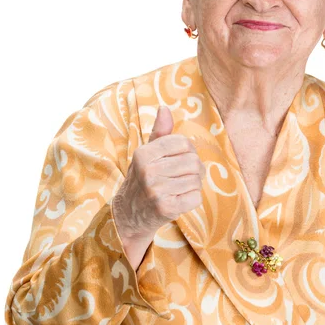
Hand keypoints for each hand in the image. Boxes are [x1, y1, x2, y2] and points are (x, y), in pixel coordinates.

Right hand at [112, 105, 205, 268]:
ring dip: (193, 186)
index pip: (184, 143)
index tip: (181, 160)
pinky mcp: (165, 208)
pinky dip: (192, 200)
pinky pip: (195, 197)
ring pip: (196, 180)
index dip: (188, 152)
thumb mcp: (146, 155)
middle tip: (182, 178)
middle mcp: (148, 170)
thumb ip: (159, 132)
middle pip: (193, 162)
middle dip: (194, 170)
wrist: (128, 216)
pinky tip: (179, 201)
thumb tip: (164, 108)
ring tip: (179, 189)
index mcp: (143, 153)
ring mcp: (156, 190)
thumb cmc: (142, 179)